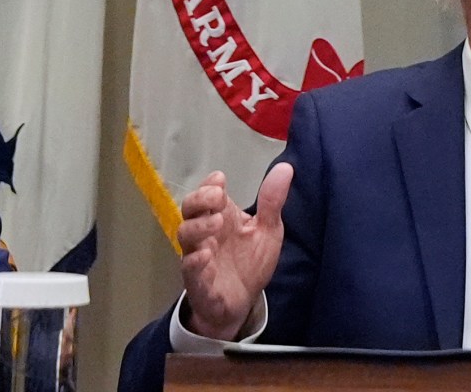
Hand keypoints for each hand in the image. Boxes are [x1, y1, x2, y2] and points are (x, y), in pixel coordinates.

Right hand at [177, 163, 293, 340]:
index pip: (206, 193)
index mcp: (221, 217)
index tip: (220, 179)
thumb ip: (272, 201)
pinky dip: (195, 261)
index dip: (208, 184)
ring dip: (199, 226)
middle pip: (189, 208)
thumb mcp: (267, 230)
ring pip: (185, 235)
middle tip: (217, 197)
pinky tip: (207, 255)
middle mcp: (205, 233)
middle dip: (199, 198)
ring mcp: (198, 255)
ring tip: (217, 222)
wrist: (242, 302)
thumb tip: (286, 168)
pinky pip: (189, 269)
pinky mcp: (198, 281)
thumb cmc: (250, 263)